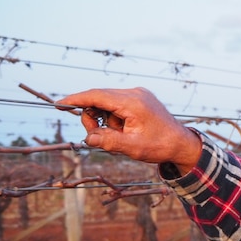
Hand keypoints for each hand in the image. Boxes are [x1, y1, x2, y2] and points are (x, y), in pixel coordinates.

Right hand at [57, 87, 201, 174]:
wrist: (182, 144)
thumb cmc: (160, 146)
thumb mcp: (132, 147)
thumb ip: (108, 141)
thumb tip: (88, 137)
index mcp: (133, 102)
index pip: (96, 95)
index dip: (76, 100)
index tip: (59, 104)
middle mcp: (135, 93)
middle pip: (99, 98)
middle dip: (92, 118)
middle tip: (96, 136)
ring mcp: (138, 94)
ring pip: (107, 103)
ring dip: (105, 120)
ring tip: (118, 137)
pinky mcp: (140, 99)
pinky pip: (117, 105)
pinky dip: (113, 118)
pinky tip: (123, 131)